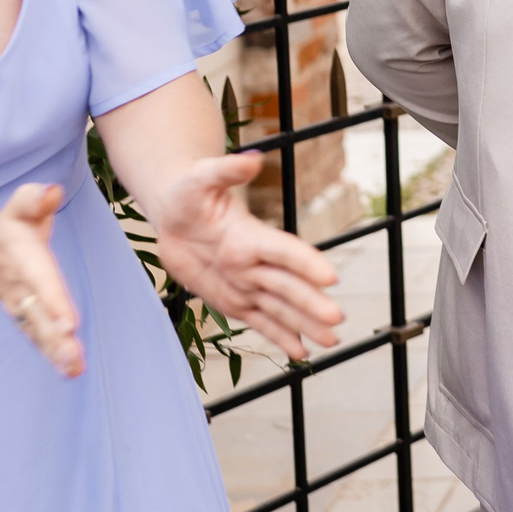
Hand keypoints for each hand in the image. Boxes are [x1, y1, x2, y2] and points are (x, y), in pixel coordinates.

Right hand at [0, 183, 84, 376]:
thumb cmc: (13, 227)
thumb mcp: (20, 206)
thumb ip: (34, 199)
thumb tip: (51, 191)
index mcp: (22, 259)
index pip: (40, 281)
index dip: (52, 301)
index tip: (68, 324)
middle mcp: (20, 288)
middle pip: (37, 315)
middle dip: (52, 337)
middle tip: (71, 358)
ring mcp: (21, 307)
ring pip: (37, 332)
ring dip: (55, 352)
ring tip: (74, 369)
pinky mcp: (26, 319)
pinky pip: (37, 338)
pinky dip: (52, 355)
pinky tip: (72, 370)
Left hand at [151, 152, 343, 360]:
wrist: (176, 216)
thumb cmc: (190, 192)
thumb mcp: (200, 177)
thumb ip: (226, 171)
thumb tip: (251, 159)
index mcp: (249, 236)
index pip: (282, 251)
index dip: (305, 263)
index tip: (330, 277)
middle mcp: (253, 263)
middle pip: (287, 286)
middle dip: (311, 303)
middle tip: (336, 319)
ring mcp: (246, 284)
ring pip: (279, 308)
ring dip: (305, 325)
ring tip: (332, 341)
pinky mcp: (233, 300)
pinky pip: (259, 321)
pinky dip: (280, 336)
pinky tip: (302, 353)